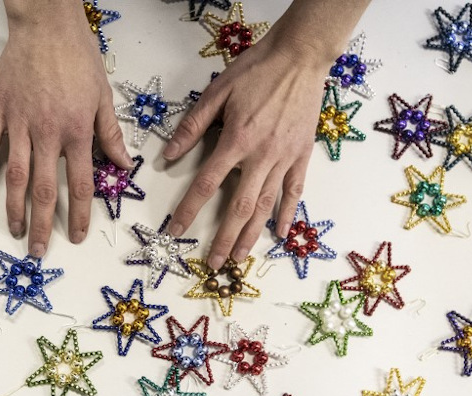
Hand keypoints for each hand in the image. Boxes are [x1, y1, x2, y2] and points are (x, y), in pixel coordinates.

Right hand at [0, 1, 131, 256]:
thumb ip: (110, 134)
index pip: (80, 184)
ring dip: (14, 207)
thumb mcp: (103, 95)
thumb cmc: (79, 56)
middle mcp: (47, 133)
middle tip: (38, 251)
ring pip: (15, 175)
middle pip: (44, 188)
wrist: (45, 23)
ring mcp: (19, 123)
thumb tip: (124, 166)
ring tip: (14, 231)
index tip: (77, 237)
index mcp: (77, 131)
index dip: (80, 214)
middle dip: (42, 223)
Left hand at [163, 22, 335, 269]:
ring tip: (240, 258)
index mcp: (237, 141)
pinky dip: (287, 214)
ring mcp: (285, 158)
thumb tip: (168, 154)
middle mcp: (262, 156)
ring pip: (267, 205)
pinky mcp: (302, 155)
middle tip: (213, 263)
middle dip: (224, 238)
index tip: (176, 230)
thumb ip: (193, 126)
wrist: (301, 57)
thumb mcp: (217, 92)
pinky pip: (295, 191)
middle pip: (239, 207)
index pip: (207, 184)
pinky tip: (280, 233)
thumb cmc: (257, 69)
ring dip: (252, 235)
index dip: (189, 209)